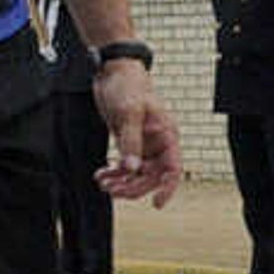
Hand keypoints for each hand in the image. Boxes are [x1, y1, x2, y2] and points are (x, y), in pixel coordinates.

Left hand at [92, 64, 180, 205]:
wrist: (113, 70)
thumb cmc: (127, 85)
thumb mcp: (129, 112)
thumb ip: (131, 141)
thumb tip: (130, 169)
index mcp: (166, 135)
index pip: (173, 169)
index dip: (168, 188)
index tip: (156, 203)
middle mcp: (157, 143)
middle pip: (151, 176)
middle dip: (132, 186)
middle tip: (112, 190)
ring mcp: (142, 143)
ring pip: (136, 173)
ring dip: (121, 182)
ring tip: (102, 183)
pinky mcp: (127, 141)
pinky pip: (124, 165)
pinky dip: (113, 172)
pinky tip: (100, 175)